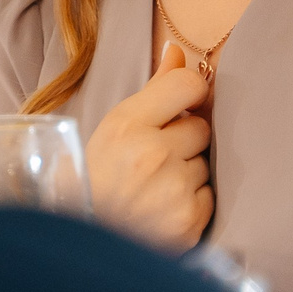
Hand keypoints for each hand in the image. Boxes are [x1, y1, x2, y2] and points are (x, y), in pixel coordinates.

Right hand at [86, 42, 213, 250]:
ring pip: (205, 165)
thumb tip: (177, 50)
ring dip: (187, 173)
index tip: (182, 105)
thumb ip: (153, 89)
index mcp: (126, 126)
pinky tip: (163, 209)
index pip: (186, 85)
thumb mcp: (113, 129)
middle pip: (200, 128)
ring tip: (154, 188)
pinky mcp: (188, 223)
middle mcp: (152, 156)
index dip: (189, 92)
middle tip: (154, 159)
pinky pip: (209, 197)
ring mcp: (173, 192)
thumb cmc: (94, 180)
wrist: (83, 241)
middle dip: (183, 141)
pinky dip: (191, 203)